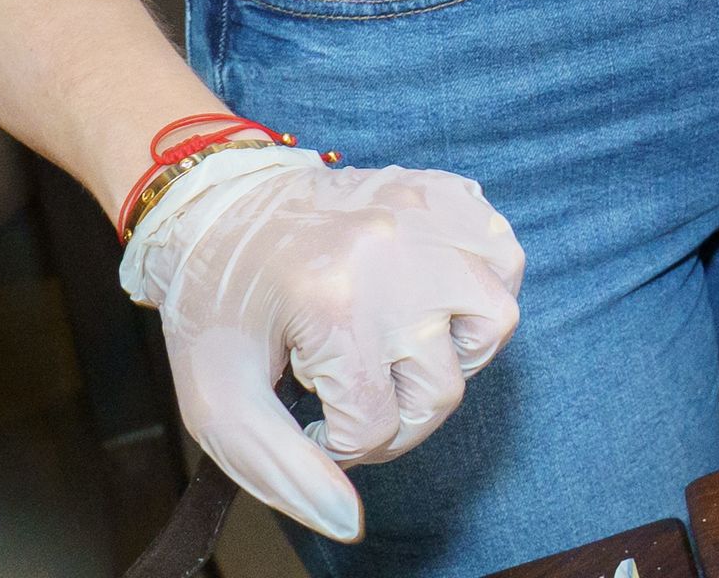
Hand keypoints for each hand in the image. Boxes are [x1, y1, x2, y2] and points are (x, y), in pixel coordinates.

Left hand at [120, 148, 523, 542]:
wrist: (217, 204)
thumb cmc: (216, 307)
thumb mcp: (219, 401)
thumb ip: (282, 470)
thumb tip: (350, 525)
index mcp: (331, 306)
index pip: (375, 426)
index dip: (339, 445)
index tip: (311, 420)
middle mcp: (394, 259)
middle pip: (441, 388)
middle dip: (397, 414)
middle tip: (356, 396)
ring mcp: (428, 218)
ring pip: (495, 319)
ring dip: (454, 352)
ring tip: (404, 346)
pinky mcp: (445, 192)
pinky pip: (502, 255)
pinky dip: (481, 284)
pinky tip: (430, 295)